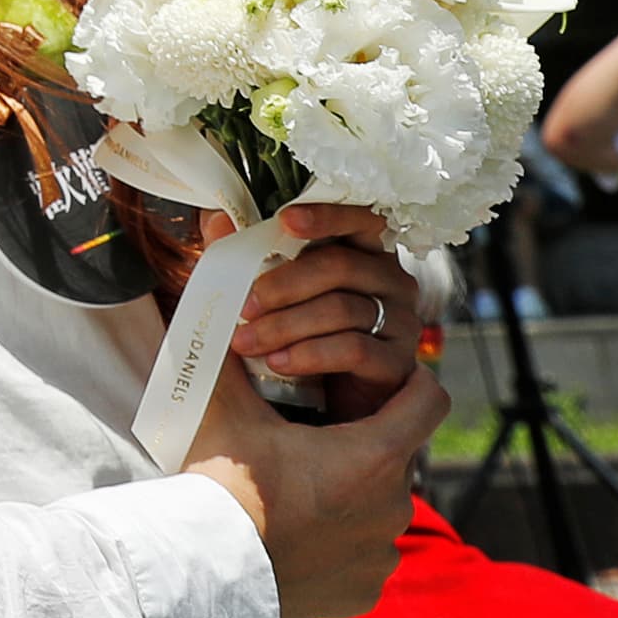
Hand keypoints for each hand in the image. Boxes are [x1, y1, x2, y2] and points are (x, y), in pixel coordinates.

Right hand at [179, 359, 441, 617]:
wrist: (205, 569)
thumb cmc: (222, 485)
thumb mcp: (228, 413)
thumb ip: (236, 365)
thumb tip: (223, 323)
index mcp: (374, 456)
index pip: (430, 402)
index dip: (415, 382)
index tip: (393, 378)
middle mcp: (395, 506)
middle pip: (395, 458)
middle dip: (360, 446)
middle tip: (309, 443)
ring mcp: (382, 554)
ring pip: (378, 510)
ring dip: (349, 498)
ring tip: (295, 497)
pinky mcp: (366, 591)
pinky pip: (363, 557)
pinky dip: (338, 546)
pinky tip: (295, 541)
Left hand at [221, 204, 422, 418]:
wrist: (333, 400)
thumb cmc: (305, 333)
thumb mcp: (277, 292)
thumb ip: (250, 253)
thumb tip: (216, 218)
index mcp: (365, 253)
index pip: (359, 219)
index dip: (326, 216)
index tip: (285, 220)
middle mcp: (390, 281)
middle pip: (339, 265)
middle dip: (282, 285)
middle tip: (242, 306)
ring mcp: (401, 321)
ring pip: (340, 309)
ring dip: (284, 325)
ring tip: (245, 341)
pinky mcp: (397, 362)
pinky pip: (353, 349)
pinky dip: (308, 354)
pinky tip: (278, 362)